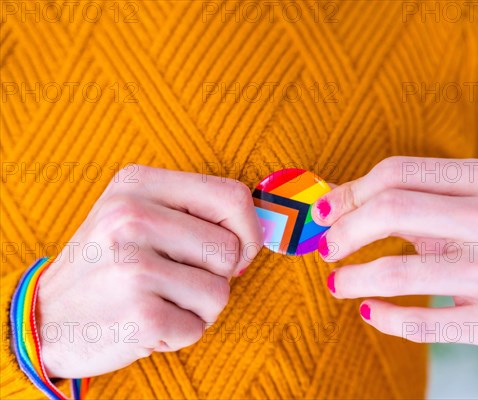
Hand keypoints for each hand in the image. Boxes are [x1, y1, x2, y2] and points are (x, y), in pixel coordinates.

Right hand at [36, 165, 262, 377]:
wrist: (46, 318)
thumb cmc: (107, 263)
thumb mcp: (135, 213)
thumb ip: (192, 211)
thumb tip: (257, 231)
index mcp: (138, 183)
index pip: (233, 197)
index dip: (247, 231)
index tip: (234, 252)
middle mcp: (132, 218)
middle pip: (231, 250)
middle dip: (216, 275)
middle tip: (175, 280)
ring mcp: (133, 267)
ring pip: (220, 292)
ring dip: (198, 307)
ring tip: (158, 300)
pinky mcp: (138, 315)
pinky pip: (197, 328)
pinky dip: (179, 333)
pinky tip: (146, 322)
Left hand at [312, 157, 477, 373]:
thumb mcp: (460, 208)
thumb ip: (402, 199)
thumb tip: (327, 200)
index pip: (398, 173)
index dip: (350, 193)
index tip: (323, 214)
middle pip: (392, 209)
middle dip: (344, 231)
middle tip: (325, 249)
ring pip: (398, 271)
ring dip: (352, 279)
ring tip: (336, 283)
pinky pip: (418, 322)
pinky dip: (381, 316)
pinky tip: (368, 310)